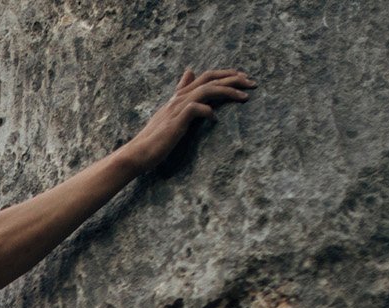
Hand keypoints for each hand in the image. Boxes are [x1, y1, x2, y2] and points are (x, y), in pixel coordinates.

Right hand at [120, 68, 256, 174]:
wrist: (137, 154)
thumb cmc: (155, 139)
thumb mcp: (169, 112)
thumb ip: (181, 94)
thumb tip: (190, 71)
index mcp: (179, 97)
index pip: (205, 77)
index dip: (225, 74)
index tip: (243, 78)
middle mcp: (178, 98)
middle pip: (209, 78)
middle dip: (233, 78)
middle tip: (252, 82)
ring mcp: (176, 109)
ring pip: (206, 90)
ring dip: (228, 91)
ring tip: (245, 96)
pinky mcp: (175, 121)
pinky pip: (196, 109)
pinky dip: (208, 111)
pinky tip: (216, 119)